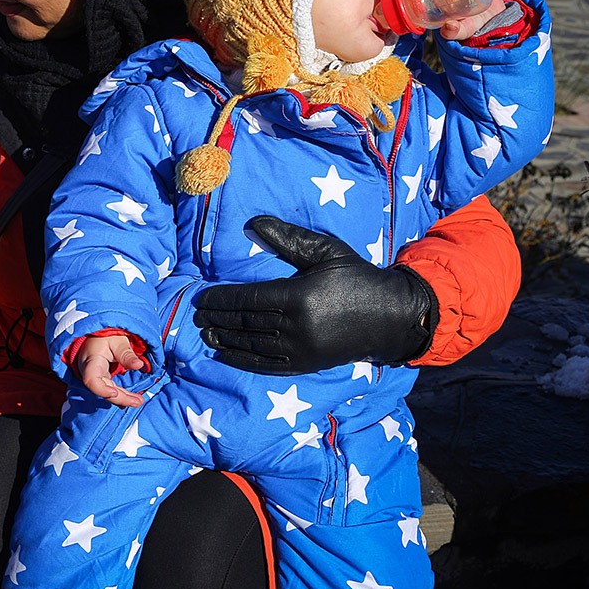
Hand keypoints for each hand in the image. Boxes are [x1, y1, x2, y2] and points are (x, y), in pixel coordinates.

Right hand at [74, 335, 146, 407]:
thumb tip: (139, 365)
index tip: (114, 392)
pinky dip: (122, 395)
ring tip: (139, 401)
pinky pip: (111, 389)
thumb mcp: (117, 340)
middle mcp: (90, 373)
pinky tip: (132, 399)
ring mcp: (96, 377)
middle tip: (139, 401)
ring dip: (124, 398)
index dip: (101, 390)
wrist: (97, 335)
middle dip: (121, 398)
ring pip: (108, 392)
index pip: (91, 380)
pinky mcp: (102, 379)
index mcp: (91, 362)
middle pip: (103, 390)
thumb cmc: (105, 336)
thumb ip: (126, 354)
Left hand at [192, 216, 438, 374]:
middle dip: (218, 319)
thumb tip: (254, 223)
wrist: (391, 315)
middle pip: (246, 323)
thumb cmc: (356, 277)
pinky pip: (267, 364)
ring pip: (252, 345)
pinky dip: (243, 360)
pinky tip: (225, 355)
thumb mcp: (326, 251)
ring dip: (225, 340)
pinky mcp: (307, 365)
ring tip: (205, 333)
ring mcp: (301, 349)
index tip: (202, 298)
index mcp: (299, 297)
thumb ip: (289, 239)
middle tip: (196, 315)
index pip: (248, 299)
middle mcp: (297, 327)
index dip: (221, 300)